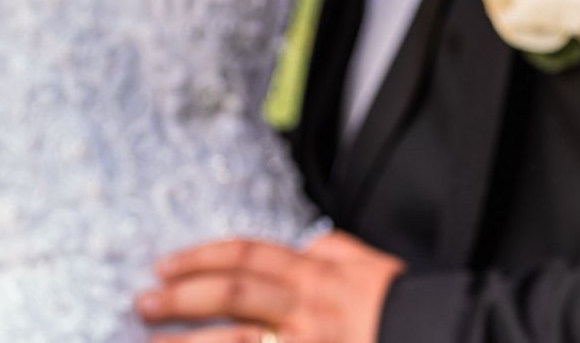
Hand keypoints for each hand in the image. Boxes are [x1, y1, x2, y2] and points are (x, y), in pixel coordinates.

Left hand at [135, 230, 404, 341]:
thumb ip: (330, 251)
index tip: (164, 265)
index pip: (246, 256)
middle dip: (182, 299)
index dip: (200, 259)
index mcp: (315, 272)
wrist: (438, 333)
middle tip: (141, 304)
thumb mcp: (364, 262)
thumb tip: (305, 246)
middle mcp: (306, 307)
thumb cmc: (398, 302)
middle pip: (233, 296)